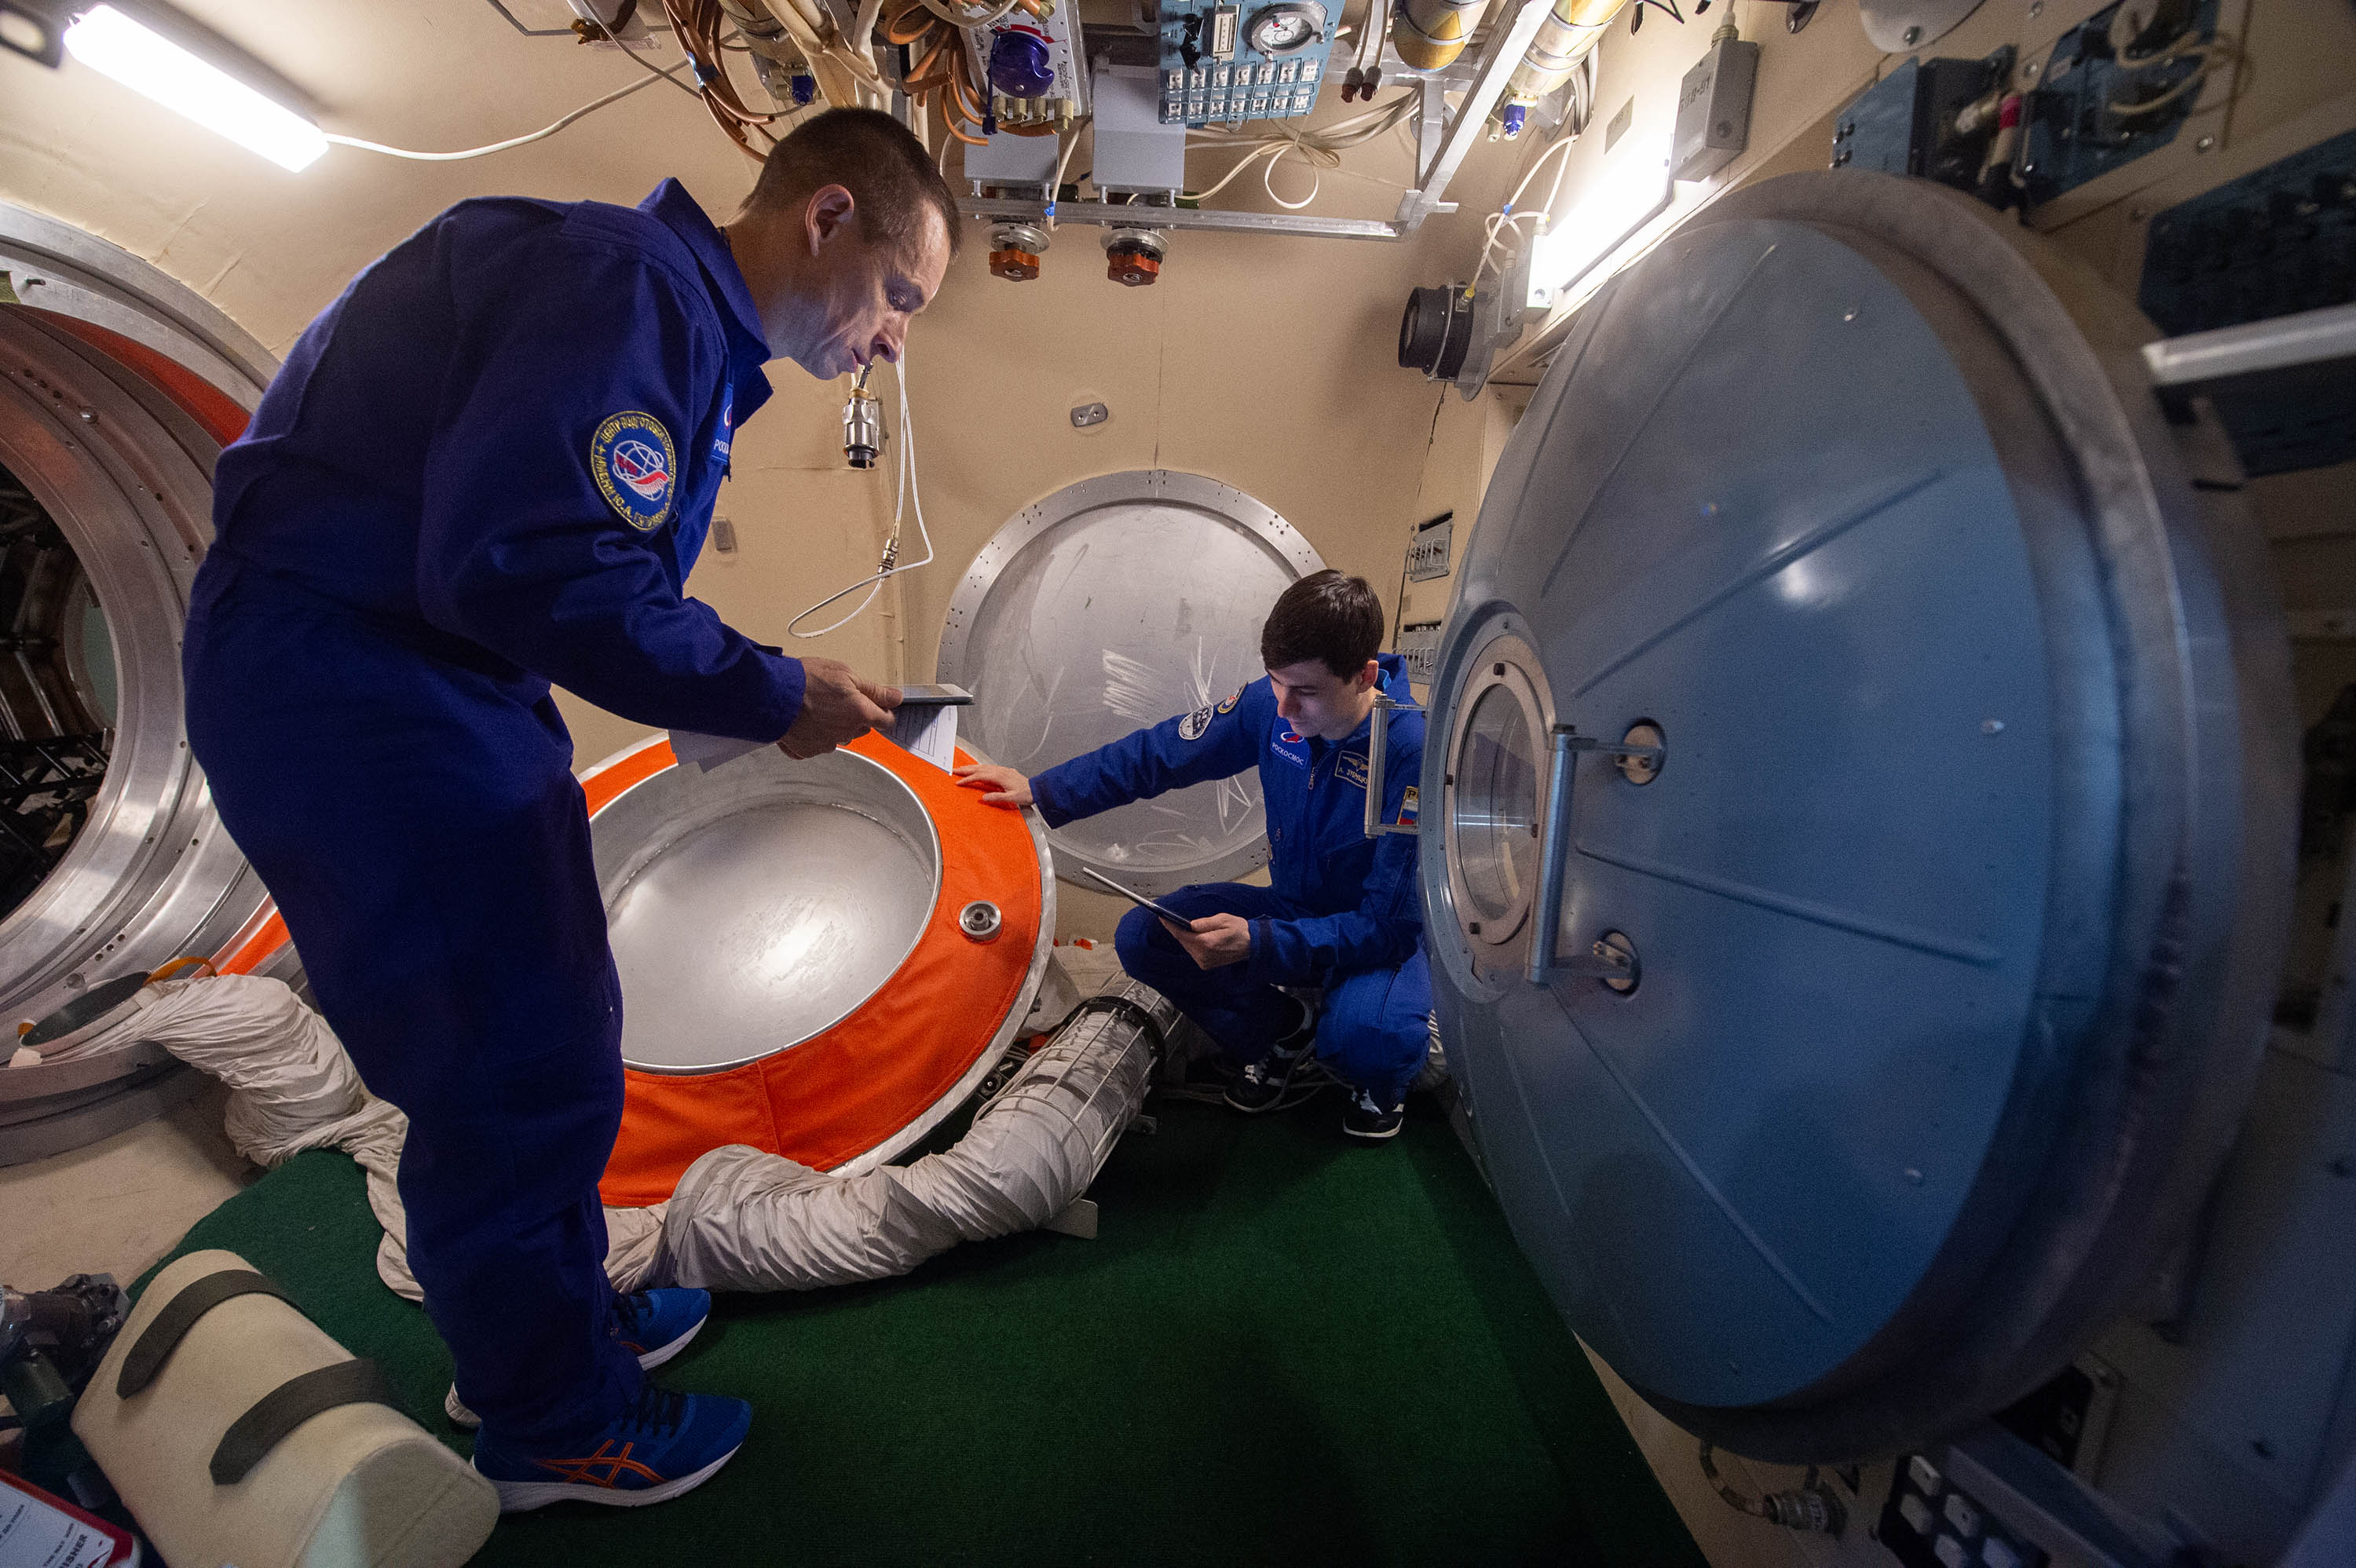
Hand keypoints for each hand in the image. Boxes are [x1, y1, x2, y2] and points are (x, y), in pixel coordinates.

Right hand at [778, 657, 897, 758]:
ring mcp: (826, 744)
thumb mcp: (845, 673)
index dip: (883, 712)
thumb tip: (895, 697)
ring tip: (818, 708)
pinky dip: (813, 735)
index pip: (886, 721)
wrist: (771, 693)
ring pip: (839, 737)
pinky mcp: (806, 750)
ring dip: (834, 726)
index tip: (878, 706)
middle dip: (856, 716)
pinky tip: (805, 720)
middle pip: (862, 729)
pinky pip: (816, 744)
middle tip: (839, 699)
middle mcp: (846, 733)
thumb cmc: (806, 680)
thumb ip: (873, 690)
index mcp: (860, 713)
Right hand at [952, 763, 1032, 807]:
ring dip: (972, 767)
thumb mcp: (1011, 798)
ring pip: (984, 766)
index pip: (979, 777)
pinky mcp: (1005, 771)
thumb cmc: (1026, 794)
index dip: (968, 779)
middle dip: (966, 770)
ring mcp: (1003, 770)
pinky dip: (980, 767)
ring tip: (963, 769)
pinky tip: (978, 769)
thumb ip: (996, 797)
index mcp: (1000, 777)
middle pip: (979, 769)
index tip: (959, 783)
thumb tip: (983, 798)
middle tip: (955, 771)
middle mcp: (1000, 771)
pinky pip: (989, 767)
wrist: (1038, 789)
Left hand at [1164, 912, 1250, 969]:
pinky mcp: (1207, 965)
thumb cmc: (1240, 930)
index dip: (1171, 926)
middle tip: (1173, 920)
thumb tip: (1190, 925)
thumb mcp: (1223, 919)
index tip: (1163, 918)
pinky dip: (1193, 945)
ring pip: (1188, 947)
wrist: (1253, 945)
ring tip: (1186, 928)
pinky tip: (1196, 938)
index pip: (1182, 934)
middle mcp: (1204, 955)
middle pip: (1184, 941)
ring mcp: (1205, 962)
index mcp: (1207, 943)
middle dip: (1178, 931)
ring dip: (1186, 938)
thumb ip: (1204, 923)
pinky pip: (1194, 953)